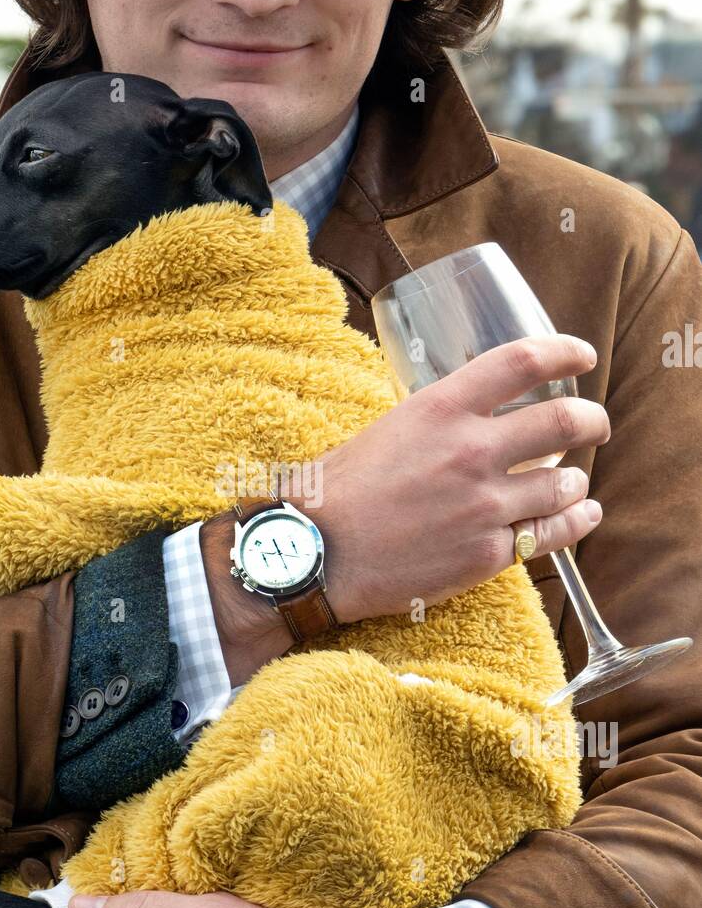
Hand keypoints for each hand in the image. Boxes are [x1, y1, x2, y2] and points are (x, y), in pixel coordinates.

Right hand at [317, 333, 608, 622]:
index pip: (523, 361)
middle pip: (564, 421)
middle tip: (595, 424)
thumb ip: (435, 421)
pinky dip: (575, 522)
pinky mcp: (487, 554)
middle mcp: (471, 451)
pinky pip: (550, 535)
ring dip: (576, 479)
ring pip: (565, 483)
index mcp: (441, 408)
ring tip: (572, 482)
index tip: (583, 356)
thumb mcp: (386, 430)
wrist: (313, 554)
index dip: (565, 352)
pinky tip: (582, 516)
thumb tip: (470, 416)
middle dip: (592, 420)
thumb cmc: (334, 491)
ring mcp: (484, 505)